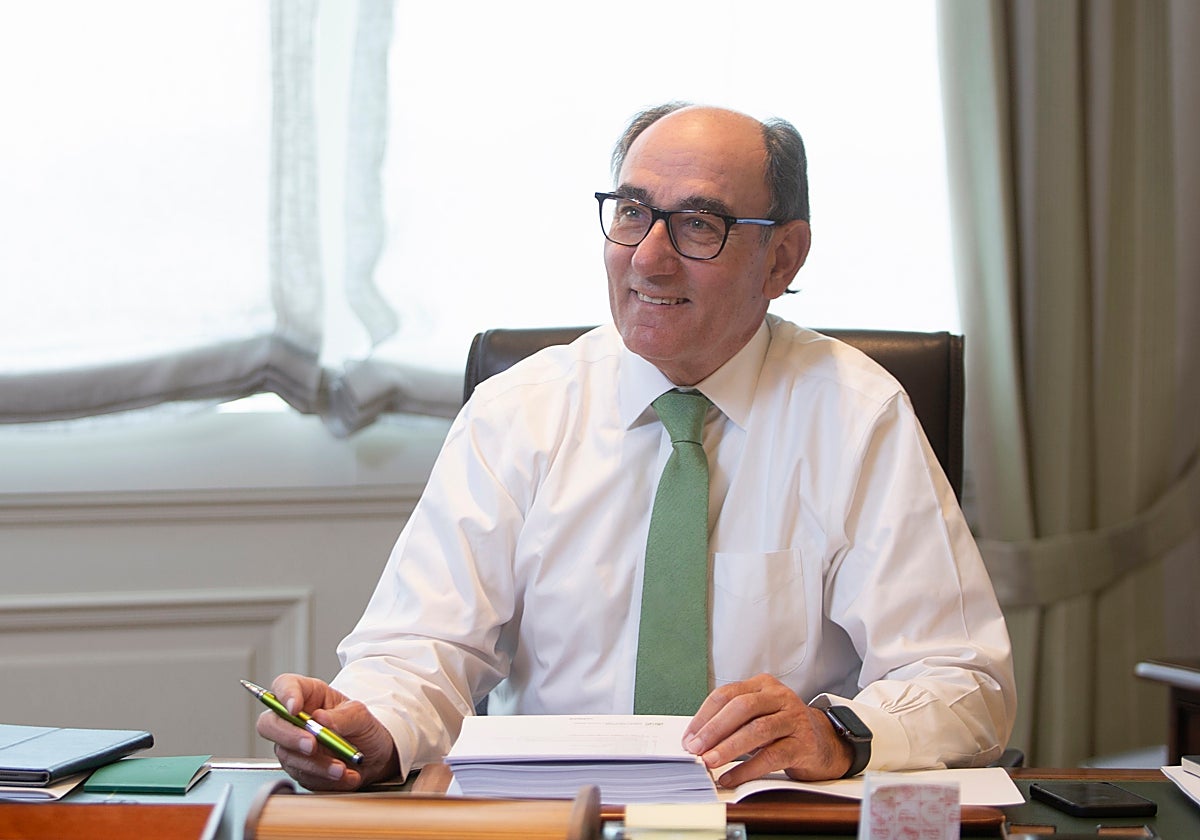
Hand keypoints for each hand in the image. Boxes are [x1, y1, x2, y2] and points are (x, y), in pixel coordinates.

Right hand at [255, 673, 400, 790]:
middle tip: (312, 744)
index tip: (294, 709)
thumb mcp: (361, 716)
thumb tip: (320, 719)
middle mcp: (294, 720)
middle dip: (289, 735)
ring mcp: (292, 746)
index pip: (283, 686)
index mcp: (309, 695)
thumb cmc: (364, 728)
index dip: (284, 695)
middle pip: (269, 724)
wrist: (375, 758)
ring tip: (341, 768)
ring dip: (315, 764)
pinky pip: (303, 776)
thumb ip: (343, 716)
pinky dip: (325, 778)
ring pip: (287, 755)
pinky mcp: (299, 769)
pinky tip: (346, 776)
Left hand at [681, 673, 852, 786]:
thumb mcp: (757, 716)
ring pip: (757, 730)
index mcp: (762, 685)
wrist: (824, 743)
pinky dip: (748, 768)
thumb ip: (732, 722)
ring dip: (729, 747)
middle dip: (714, 729)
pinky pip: (772, 756)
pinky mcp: (804, 743)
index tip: (689, 737)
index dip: (704, 716)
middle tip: (696, 748)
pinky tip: (732, 776)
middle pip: (741, 707)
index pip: (726, 694)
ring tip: (710, 761)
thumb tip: (696, 740)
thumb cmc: (783, 729)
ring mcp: (794, 718)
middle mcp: (779, 697)